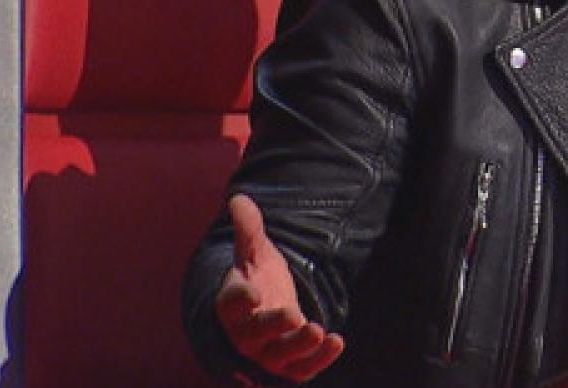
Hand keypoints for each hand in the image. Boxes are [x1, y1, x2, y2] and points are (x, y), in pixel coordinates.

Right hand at [216, 194, 345, 380]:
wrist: (268, 310)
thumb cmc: (258, 279)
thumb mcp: (255, 252)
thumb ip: (249, 229)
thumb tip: (239, 199)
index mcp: (232, 304)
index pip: (230, 304)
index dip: (239, 299)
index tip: (251, 292)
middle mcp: (245, 333)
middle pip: (255, 335)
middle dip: (274, 327)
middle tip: (295, 316)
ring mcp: (266, 352)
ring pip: (279, 356)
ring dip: (299, 348)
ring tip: (318, 330)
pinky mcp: (289, 365)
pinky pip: (301, 369)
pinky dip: (319, 360)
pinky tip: (337, 340)